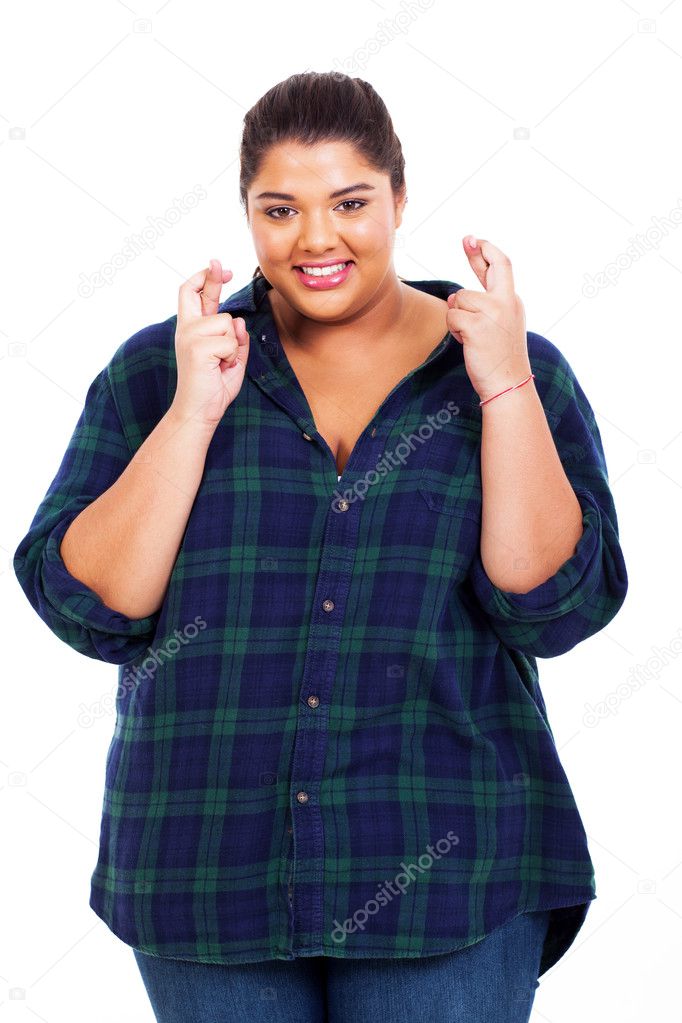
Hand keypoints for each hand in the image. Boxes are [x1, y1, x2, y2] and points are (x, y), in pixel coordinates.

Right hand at [171, 259, 249, 427]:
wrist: (199, 412)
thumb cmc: (214, 388)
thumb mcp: (232, 359)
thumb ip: (235, 339)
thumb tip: (236, 320)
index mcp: (192, 330)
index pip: (193, 294)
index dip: (206, 278)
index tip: (218, 266)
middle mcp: (187, 329)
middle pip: (198, 292)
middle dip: (211, 276)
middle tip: (219, 263)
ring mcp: (189, 336)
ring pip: (226, 323)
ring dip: (232, 346)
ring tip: (221, 364)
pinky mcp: (197, 347)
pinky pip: (230, 341)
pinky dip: (232, 356)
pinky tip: (219, 368)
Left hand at [446, 237, 530, 403]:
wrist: (508, 384)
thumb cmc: (500, 359)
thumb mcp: (501, 326)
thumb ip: (485, 306)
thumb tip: (457, 295)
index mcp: (512, 301)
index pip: (502, 268)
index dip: (486, 252)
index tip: (475, 240)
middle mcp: (506, 302)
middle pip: (493, 266)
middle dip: (478, 250)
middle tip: (467, 238)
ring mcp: (494, 312)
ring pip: (460, 299)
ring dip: (458, 317)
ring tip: (472, 337)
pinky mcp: (478, 325)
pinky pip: (452, 316)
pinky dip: (454, 330)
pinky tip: (467, 343)